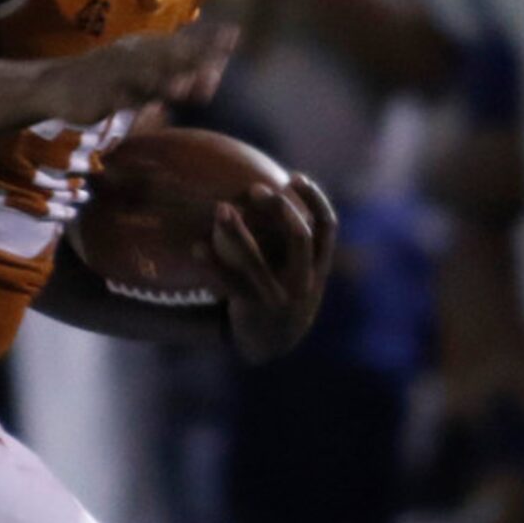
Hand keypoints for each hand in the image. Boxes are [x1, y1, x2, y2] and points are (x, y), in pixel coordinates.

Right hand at [42, 21, 237, 128]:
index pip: (181, 43)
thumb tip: (211, 82)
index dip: (206, 40)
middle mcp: (133, 57)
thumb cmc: (104, 79)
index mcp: (143, 48)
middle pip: (169, 56)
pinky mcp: (100, 95)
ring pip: (145, 76)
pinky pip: (119, 98)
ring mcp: (116, 75)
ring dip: (168, 78)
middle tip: (222, 55)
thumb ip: (174, 78)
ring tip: (191, 83)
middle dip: (195, 56)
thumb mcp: (140, 73)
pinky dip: (133, 98)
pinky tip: (147, 103)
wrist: (56, 85)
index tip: (235, 35)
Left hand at [212, 173, 337, 362]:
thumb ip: (293, 244)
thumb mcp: (297, 273)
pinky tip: (195, 246)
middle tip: (255, 188)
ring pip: (258, 259)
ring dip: (238, 231)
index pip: (328, 228)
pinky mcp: (253, 309)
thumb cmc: (280, 295)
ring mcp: (280, 298)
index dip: (315, 200)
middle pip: (299, 237)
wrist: (271, 345)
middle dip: (280, 209)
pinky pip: (230, 282)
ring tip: (220, 208)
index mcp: (319, 269)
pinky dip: (212, 264)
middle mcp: (305, 282)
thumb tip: (275, 199)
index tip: (294, 177)